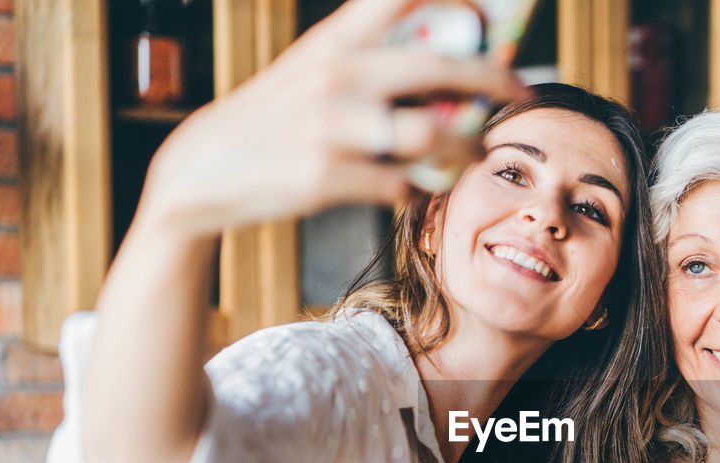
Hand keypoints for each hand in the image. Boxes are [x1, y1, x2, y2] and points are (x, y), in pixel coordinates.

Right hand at [137, 0, 525, 238]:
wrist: (201, 171)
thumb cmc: (273, 119)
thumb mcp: (312, 69)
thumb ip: (370, 59)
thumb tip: (448, 58)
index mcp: (335, 41)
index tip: (489, 10)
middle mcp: (338, 74)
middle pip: (441, 66)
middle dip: (493, 77)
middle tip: (518, 91)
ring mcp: (333, 127)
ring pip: (431, 136)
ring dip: (464, 148)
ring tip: (474, 153)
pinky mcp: (328, 177)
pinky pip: (400, 185)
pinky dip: (416, 188)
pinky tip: (412, 186)